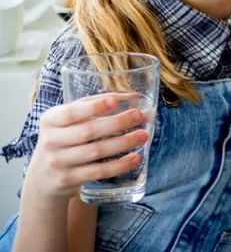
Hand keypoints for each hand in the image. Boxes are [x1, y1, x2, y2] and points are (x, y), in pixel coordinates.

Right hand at [25, 94, 148, 201]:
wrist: (43, 175)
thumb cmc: (65, 137)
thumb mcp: (70, 120)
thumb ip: (95, 104)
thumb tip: (133, 96)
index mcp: (50, 120)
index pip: (72, 112)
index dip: (94, 107)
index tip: (115, 102)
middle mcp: (51, 140)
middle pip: (88, 131)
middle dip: (117, 123)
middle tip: (139, 116)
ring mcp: (58, 162)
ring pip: (96, 151)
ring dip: (123, 143)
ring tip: (143, 135)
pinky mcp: (68, 179)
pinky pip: (98, 171)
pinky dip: (119, 165)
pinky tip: (135, 157)